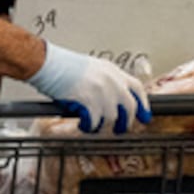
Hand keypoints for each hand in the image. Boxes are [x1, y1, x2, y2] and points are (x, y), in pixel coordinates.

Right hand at [27, 42, 153, 133]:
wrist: (49, 64)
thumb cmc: (63, 64)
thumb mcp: (92, 67)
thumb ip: (105, 81)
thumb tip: (110, 98)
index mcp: (113, 71)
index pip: (137, 89)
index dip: (143, 104)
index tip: (144, 115)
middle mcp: (111, 82)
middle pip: (128, 107)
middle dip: (126, 122)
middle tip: (120, 129)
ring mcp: (101, 93)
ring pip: (111, 117)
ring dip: (102, 125)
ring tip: (93, 126)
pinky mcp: (89, 103)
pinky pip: (94, 122)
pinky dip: (89, 126)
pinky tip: (83, 125)